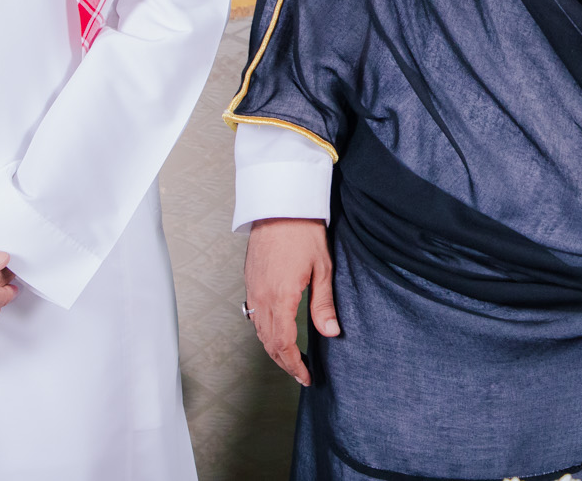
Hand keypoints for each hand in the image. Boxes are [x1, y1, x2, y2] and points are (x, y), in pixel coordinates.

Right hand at [244, 218, 339, 385]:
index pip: (284, 344)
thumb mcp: (323, 269)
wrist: (280, 205)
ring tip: (291, 358)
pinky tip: (276, 332)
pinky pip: (253, 315)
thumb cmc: (304, 232)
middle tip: (301, 374)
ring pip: (259, 331)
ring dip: (273, 349)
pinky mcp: (250, 281)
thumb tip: (330, 334)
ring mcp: (253, 289)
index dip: (294, 365)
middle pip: (269, 343)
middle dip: (284, 362)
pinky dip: (265, 331)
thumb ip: (324, 304)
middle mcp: (262, 297)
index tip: (306, 377)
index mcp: (280, 298)